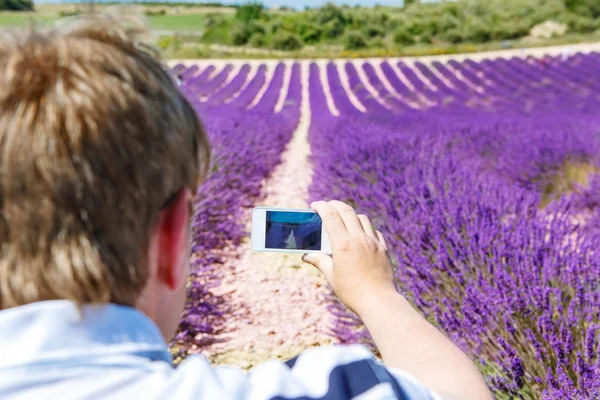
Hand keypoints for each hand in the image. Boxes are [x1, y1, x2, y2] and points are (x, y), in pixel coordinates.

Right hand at [302, 200, 397, 315]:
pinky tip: (361, 234)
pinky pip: (374, 231)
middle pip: (346, 211)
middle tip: (328, 205)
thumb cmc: (352, 292)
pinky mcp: (383, 248)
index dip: (322, 207)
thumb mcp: (332, 276)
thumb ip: (320, 262)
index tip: (315, 205)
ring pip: (362, 218)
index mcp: (343, 245)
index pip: (330, 216)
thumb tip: (307, 256)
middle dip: (335, 205)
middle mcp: (359, 239)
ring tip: (344, 219)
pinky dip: (365, 228)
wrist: (379, 301)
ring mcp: (373, 242)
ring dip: (351, 215)